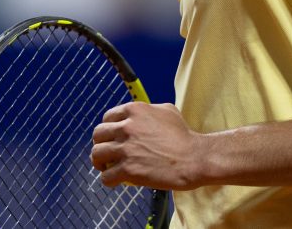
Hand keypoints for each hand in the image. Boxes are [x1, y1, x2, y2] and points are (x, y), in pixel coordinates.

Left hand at [90, 101, 204, 189]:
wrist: (194, 158)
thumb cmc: (183, 135)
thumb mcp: (167, 111)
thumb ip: (148, 110)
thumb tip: (137, 116)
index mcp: (134, 110)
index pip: (107, 118)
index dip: (108, 129)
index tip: (112, 138)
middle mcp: (127, 127)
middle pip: (98, 135)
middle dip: (101, 144)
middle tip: (108, 154)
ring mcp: (126, 148)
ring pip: (97, 155)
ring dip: (100, 163)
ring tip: (107, 168)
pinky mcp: (128, 169)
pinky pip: (106, 177)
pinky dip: (108, 180)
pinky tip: (115, 181)